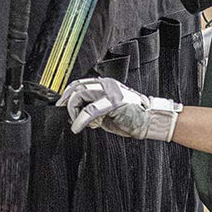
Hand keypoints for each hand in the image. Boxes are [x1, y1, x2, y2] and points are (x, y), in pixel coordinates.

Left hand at [57, 77, 182, 141]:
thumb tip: (73, 115)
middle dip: (66, 102)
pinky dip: (80, 120)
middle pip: (77, 87)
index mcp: (106, 84)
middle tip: (62, 114)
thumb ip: (92, 109)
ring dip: (73, 111)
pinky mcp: (113, 102)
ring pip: (81, 95)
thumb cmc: (130, 118)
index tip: (61, 106)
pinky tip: (77, 127)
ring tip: (75, 123)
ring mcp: (110, 92)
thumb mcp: (106, 112)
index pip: (80, 84)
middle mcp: (107, 84)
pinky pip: (90, 111)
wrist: (149, 121)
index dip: (67, 95)